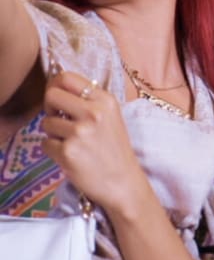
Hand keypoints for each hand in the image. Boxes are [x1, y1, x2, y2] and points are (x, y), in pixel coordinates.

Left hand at [41, 71, 145, 211]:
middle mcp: (94, 112)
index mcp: (105, 100)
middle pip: (51, 95)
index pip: (67, 77)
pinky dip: (53, 150)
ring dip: (53, 133)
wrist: (122, 181)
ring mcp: (80, 132)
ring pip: (46, 122)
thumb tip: (58, 88)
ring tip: (71, 141)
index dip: (55, 86)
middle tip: (58, 118)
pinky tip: (70, 155)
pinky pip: (45, 144)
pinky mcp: (68, 152)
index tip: (57, 98)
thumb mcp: (111, 115)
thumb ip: (89, 100)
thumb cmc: (114, 148)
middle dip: (49, 107)